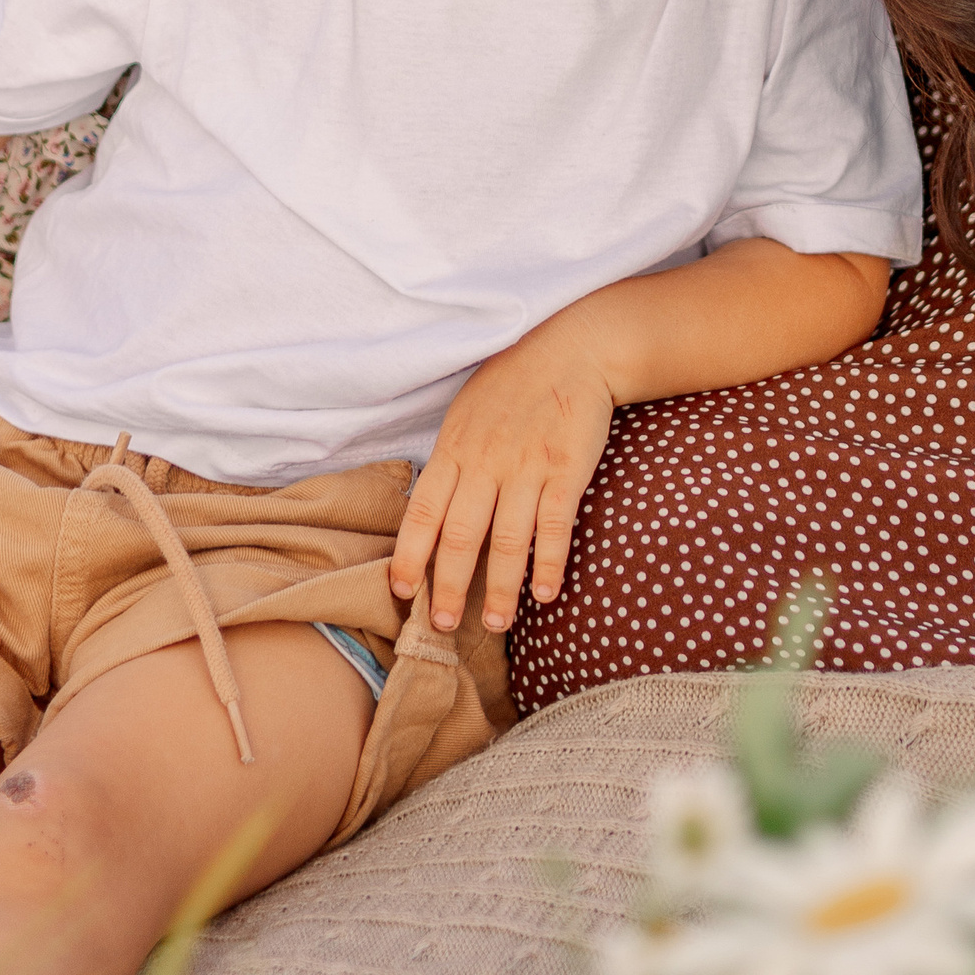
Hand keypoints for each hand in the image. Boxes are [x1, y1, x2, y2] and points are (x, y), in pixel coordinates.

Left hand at [389, 326, 616, 636]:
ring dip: (499, 589)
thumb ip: (452, 460)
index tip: (402, 591)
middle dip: (447, 587)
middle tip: (441, 627)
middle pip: (459, 536)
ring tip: (495, 624)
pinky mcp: (565, 469)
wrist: (572, 347)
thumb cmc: (514, 383)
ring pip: (505, 541)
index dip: (409, 555)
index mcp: (454, 448)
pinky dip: (549, 563)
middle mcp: (484, 462)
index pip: (422, 511)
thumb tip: (432, 510)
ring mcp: (526, 466)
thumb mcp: (466, 414)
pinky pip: (553, 525)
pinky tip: (546, 593)